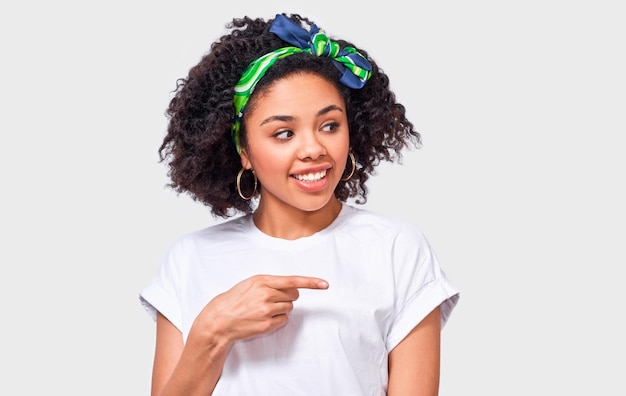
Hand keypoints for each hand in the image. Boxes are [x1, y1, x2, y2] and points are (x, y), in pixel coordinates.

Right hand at [194, 274, 328, 341]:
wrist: (219, 319)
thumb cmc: (235, 300)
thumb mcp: (250, 284)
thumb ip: (270, 283)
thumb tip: (291, 287)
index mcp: (262, 281)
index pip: (292, 281)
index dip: (311, 283)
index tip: (325, 284)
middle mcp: (266, 294)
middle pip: (293, 295)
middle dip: (287, 297)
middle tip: (272, 300)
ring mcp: (267, 310)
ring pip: (289, 308)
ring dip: (281, 309)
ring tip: (264, 310)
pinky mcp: (267, 324)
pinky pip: (284, 319)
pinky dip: (278, 319)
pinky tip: (264, 318)